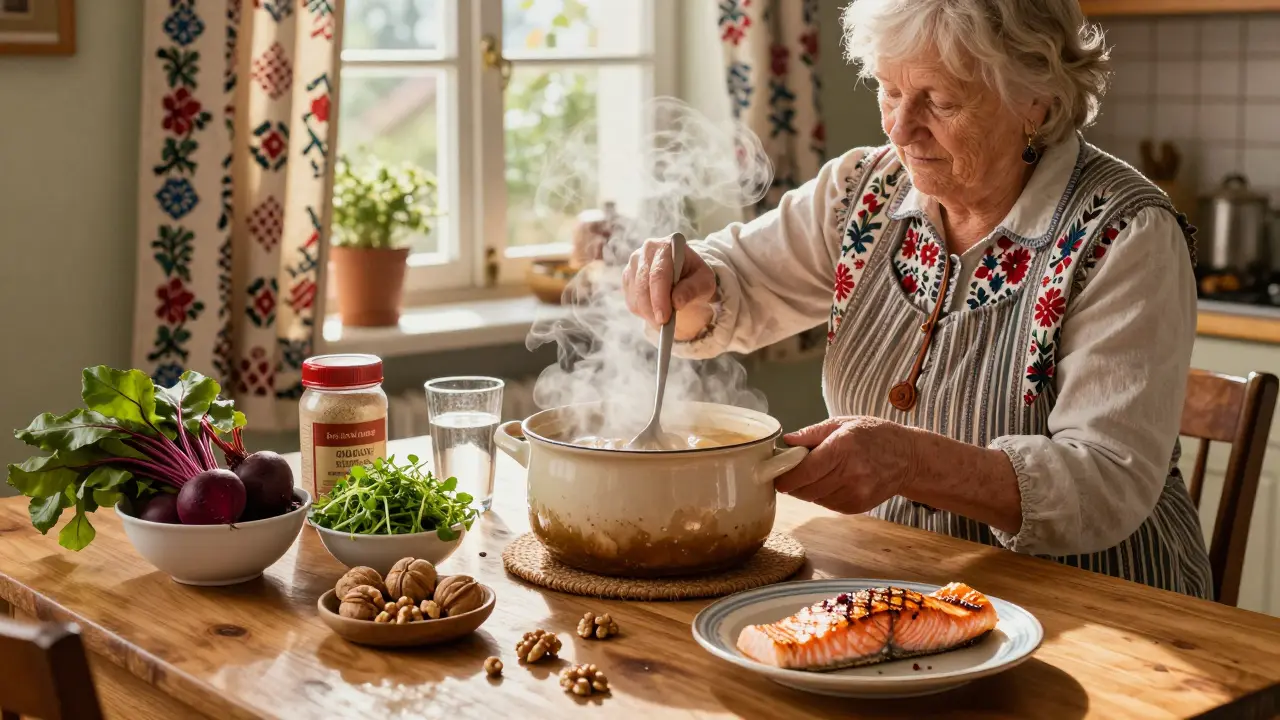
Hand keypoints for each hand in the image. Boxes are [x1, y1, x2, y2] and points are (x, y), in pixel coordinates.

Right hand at [622, 235, 716, 340]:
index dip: (660, 297)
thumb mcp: (704, 281)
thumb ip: (693, 289)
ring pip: (635, 294)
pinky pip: (631, 300)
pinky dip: (643, 311)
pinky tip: (655, 311)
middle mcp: (646, 250)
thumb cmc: (695, 275)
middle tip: (662, 325)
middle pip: (643, 284)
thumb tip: (677, 302)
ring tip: (663, 319)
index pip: (659, 273)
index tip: (665, 318)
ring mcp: (634, 263)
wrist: (684, 271)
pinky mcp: (628, 277)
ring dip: (648, 312)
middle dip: (652, 308)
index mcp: (667, 246)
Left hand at [775, 416, 918, 513]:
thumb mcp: (844, 423)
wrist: (909, 458)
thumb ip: (812, 434)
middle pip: (805, 489)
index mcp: (843, 447)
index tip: (775, 476)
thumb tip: (786, 441)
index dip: (785, 477)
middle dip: (792, 483)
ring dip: (807, 489)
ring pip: (814, 499)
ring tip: (816, 473)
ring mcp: (856, 492)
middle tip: (789, 473)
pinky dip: (822, 495)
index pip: (804, 471)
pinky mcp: (858, 506)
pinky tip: (833, 481)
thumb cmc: (875, 436)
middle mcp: (850, 473)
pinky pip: (827, 504)